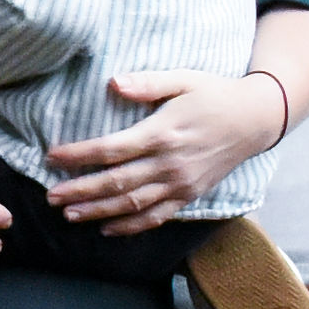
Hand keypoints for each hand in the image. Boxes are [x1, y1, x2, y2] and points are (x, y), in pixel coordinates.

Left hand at [43, 67, 287, 234]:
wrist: (257, 119)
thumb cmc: (214, 94)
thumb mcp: (183, 79)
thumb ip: (147, 83)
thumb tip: (113, 83)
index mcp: (163, 133)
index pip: (111, 149)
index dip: (79, 156)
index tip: (51, 157)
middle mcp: (171, 163)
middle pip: (118, 182)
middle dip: (81, 191)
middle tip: (51, 197)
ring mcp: (182, 183)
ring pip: (134, 204)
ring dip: (100, 212)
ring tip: (70, 215)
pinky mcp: (192, 194)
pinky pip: (159, 215)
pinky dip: (133, 226)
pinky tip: (109, 229)